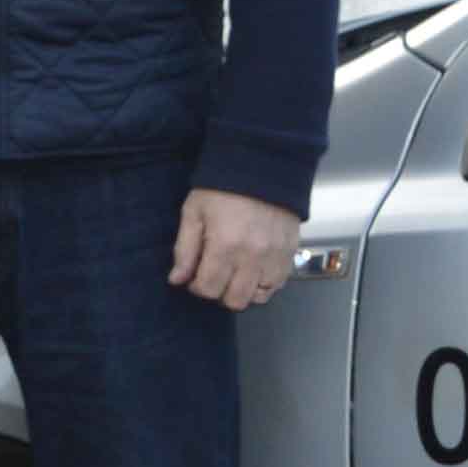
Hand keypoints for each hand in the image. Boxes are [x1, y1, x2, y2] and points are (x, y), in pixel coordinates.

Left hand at [172, 188, 302, 309]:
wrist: (263, 165)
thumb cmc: (223, 189)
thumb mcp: (194, 212)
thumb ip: (184, 249)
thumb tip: (177, 280)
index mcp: (225, 245)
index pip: (208, 289)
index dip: (197, 286)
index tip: (196, 275)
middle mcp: (253, 256)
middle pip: (234, 300)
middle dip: (220, 292)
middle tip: (215, 274)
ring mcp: (275, 256)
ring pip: (258, 297)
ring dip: (244, 290)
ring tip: (236, 273)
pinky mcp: (291, 252)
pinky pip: (278, 284)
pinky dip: (265, 284)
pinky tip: (254, 270)